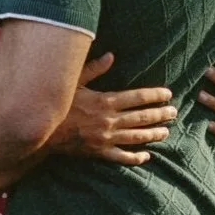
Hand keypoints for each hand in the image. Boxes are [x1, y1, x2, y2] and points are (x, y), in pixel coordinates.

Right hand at [47, 52, 175, 164]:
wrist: (40, 132)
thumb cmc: (57, 105)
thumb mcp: (73, 83)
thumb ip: (94, 69)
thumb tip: (111, 56)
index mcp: (105, 101)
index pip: (137, 97)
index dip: (155, 95)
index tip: (168, 94)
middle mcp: (109, 120)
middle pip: (141, 117)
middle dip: (160, 115)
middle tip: (174, 113)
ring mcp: (105, 138)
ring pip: (136, 137)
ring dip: (153, 134)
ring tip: (166, 132)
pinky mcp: (98, 152)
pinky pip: (120, 157)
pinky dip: (135, 158)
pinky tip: (146, 157)